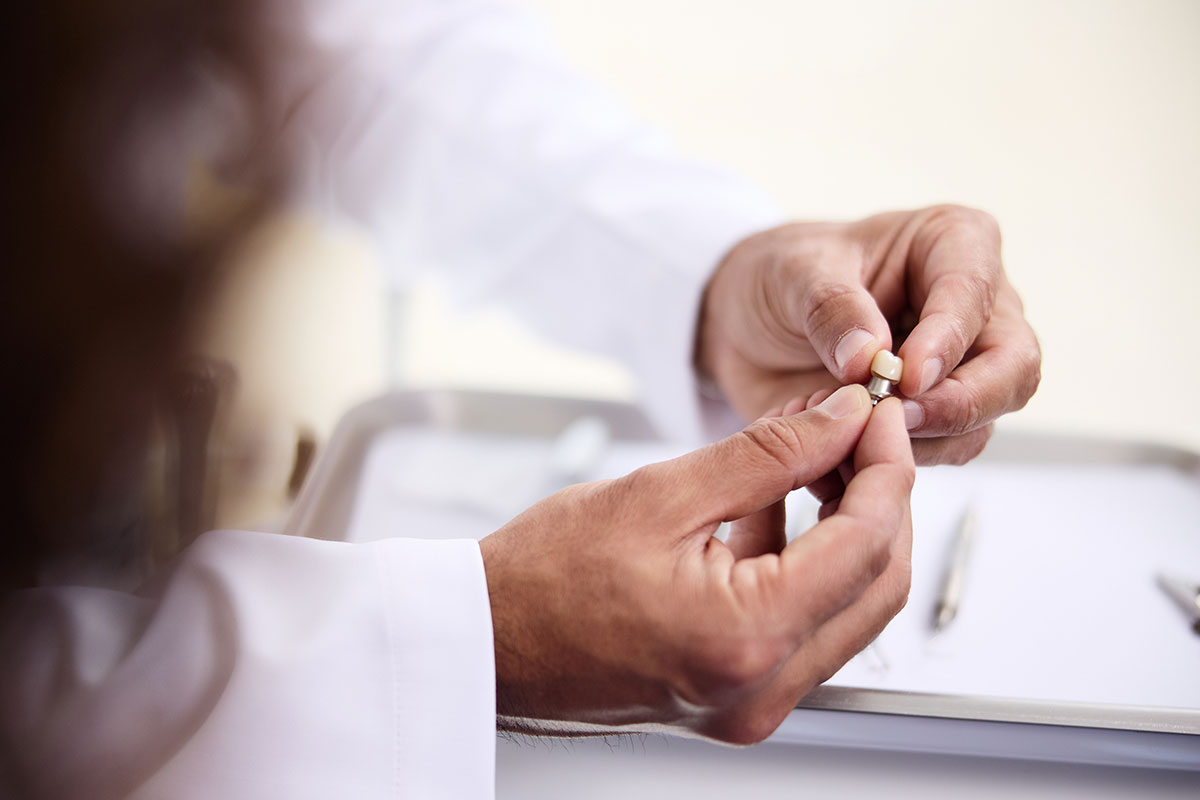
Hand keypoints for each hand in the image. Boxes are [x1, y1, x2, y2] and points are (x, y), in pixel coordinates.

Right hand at [479, 385, 912, 742]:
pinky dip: (805, 565)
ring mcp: (751, 705)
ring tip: (811, 458)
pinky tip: (771, 510)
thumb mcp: (660, 492)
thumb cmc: (541, 578)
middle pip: (876, 585)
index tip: (878, 414)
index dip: (886, 466)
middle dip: (881, 499)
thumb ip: (768, 454)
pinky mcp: (736, 700)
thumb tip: (842, 422)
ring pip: (849, 609)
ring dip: (846, 530)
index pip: (866, 544)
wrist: (486, 642)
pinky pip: (804, 628)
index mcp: (745, 638)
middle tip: (858, 432)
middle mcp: (760, 690)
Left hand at [696, 205, 1040, 464]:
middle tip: (896, 419)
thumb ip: (831, 307)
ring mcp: (964, 368)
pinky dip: (898, 459)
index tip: (907, 377)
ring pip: (983, 421)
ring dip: (922, 439)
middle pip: (1012, 367)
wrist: (748, 326)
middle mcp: (977, 308)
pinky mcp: (937, 418)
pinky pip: (943, 452)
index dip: (948, 338)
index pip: (974, 290)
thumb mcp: (792, 274)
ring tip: (849, 432)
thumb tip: (871, 357)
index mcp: (954, 243)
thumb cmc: (783, 278)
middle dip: (961, 403)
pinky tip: (845, 452)